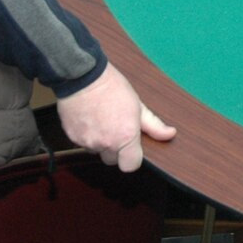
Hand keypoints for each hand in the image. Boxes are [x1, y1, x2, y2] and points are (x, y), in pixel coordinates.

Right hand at [55, 63, 177, 172]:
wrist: (83, 76)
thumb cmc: (112, 88)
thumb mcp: (138, 104)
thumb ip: (154, 124)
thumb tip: (170, 134)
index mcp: (125, 137)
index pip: (130, 166)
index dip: (132, 158)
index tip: (132, 149)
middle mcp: (106, 143)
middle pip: (112, 160)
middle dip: (115, 149)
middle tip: (116, 128)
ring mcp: (87, 142)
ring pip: (96, 150)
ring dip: (100, 141)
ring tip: (102, 119)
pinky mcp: (73, 137)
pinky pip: (82, 143)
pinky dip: (87, 135)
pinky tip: (90, 118)